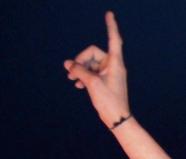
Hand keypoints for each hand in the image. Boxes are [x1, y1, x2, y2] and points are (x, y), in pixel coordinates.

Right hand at [63, 12, 130, 127]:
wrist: (117, 118)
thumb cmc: (109, 101)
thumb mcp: (91, 83)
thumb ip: (78, 70)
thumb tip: (68, 64)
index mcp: (115, 63)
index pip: (114, 39)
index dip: (111, 26)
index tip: (109, 14)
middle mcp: (114, 65)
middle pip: (92, 53)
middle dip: (80, 60)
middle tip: (71, 72)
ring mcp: (109, 73)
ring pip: (90, 63)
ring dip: (80, 69)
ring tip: (71, 79)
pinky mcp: (105, 80)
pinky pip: (92, 72)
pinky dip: (84, 76)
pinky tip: (77, 85)